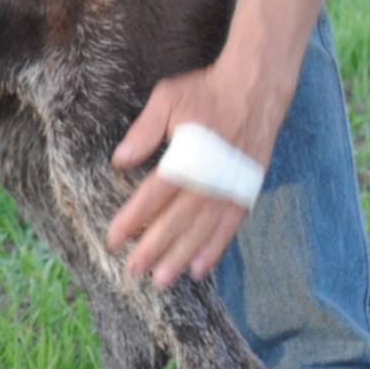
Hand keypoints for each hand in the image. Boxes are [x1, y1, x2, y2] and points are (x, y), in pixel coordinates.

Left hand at [105, 59, 287, 288]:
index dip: (133, 220)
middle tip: (133, 271)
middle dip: (153, 247)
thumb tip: (119, 161)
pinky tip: (199, 268)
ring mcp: (232, 187)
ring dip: (181, 256)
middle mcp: (212, 177)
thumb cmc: (206, 92)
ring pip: (203, 229)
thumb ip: (144, 131)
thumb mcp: (168, 98)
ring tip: (162, 280)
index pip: (154, 196)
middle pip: (178, 220)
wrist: (256, 89)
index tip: (113, 239)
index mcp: (190, 155)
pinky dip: (215, 249)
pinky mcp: (246, 190)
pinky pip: (229, 226)